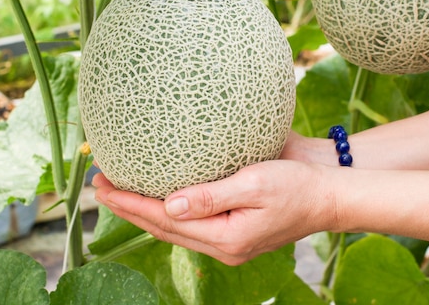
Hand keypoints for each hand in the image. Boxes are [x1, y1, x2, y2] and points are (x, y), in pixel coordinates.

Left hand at [93, 159, 336, 265]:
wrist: (328, 195)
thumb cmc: (297, 186)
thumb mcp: (255, 185)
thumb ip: (210, 198)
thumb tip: (168, 206)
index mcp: (225, 238)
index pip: (164, 220)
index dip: (130, 203)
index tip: (103, 186)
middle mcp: (221, 244)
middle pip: (162, 227)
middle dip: (128, 207)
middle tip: (100, 185)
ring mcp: (227, 240)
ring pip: (173, 227)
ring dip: (143, 209)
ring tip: (118, 190)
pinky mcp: (232, 229)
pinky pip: (190, 222)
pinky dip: (166, 209)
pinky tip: (157, 196)